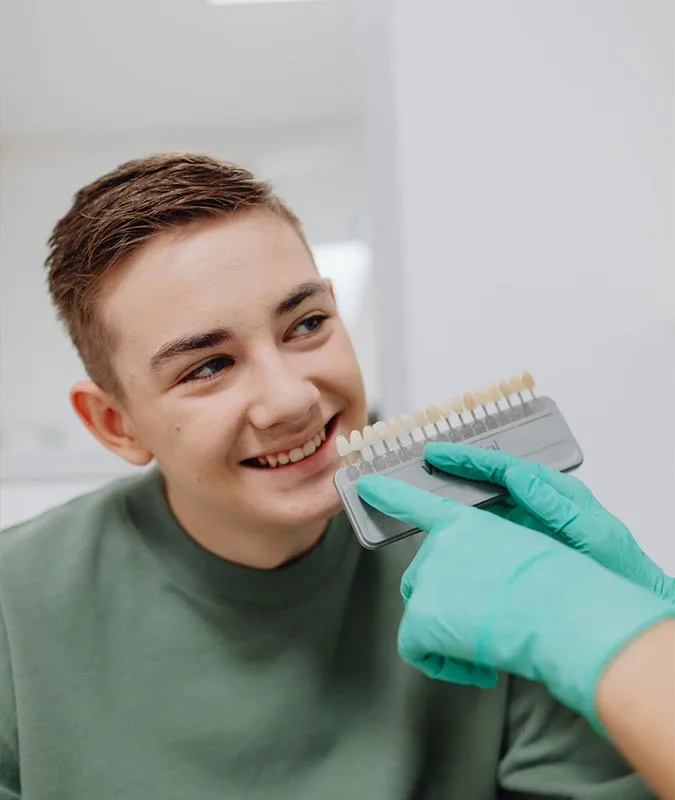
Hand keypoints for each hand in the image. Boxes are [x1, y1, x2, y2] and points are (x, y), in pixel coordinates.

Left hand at [356, 471, 672, 732]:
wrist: (562, 609)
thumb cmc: (561, 587)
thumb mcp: (526, 553)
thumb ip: (489, 558)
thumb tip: (477, 586)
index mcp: (465, 524)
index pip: (417, 504)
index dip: (388, 494)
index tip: (364, 483)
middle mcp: (439, 546)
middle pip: (422, 578)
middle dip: (445, 605)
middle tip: (483, 621)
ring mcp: (427, 578)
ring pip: (421, 614)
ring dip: (447, 633)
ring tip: (488, 642)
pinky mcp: (421, 616)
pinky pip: (416, 649)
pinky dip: (443, 663)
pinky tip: (476, 664)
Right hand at [422, 442, 674, 602]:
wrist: (624, 615)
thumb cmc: (619, 571)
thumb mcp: (592, 534)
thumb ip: (556, 505)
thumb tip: (520, 476)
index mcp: (556, 494)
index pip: (504, 469)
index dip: (469, 460)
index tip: (439, 454)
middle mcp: (538, 507)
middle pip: (488, 483)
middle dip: (455, 473)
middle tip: (424, 466)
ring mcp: (527, 529)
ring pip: (483, 508)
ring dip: (454, 502)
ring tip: (423, 495)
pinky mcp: (519, 550)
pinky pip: (485, 535)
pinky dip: (463, 532)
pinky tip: (445, 537)